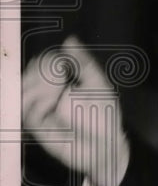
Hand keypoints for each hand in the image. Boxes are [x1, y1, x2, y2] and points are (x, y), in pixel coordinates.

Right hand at [22, 35, 129, 185]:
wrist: (104, 145)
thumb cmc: (104, 115)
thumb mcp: (98, 84)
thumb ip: (83, 63)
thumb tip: (69, 40)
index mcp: (61, 80)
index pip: (44, 61)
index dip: (48, 60)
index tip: (61, 65)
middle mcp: (47, 91)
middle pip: (31, 71)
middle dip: (42, 71)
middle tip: (60, 78)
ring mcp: (39, 107)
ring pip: (24, 87)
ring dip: (39, 85)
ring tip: (58, 92)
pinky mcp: (35, 125)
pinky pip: (27, 108)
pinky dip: (37, 102)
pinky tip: (50, 103)